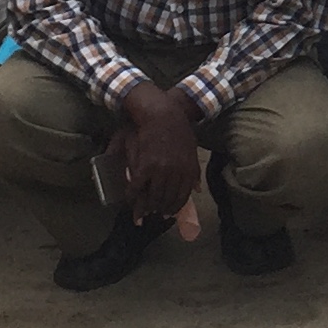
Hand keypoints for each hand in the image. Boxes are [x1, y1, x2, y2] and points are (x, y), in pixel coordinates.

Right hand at [116, 80, 203, 224]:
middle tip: (155, 214)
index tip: (169, 213)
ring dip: (147, 206)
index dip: (175, 208)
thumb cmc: (178, 129)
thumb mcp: (192, 149)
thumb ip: (194, 171)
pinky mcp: (145, 166)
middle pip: (168, 200)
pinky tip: (130, 199)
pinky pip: (138, 187)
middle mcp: (176, 174)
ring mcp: (161, 171)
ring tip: (143, 210)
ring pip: (153, 196)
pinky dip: (133, 195)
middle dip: (161, 209)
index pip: (183, 197)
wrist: (163, 113)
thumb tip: (197, 191)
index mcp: (189, 170)